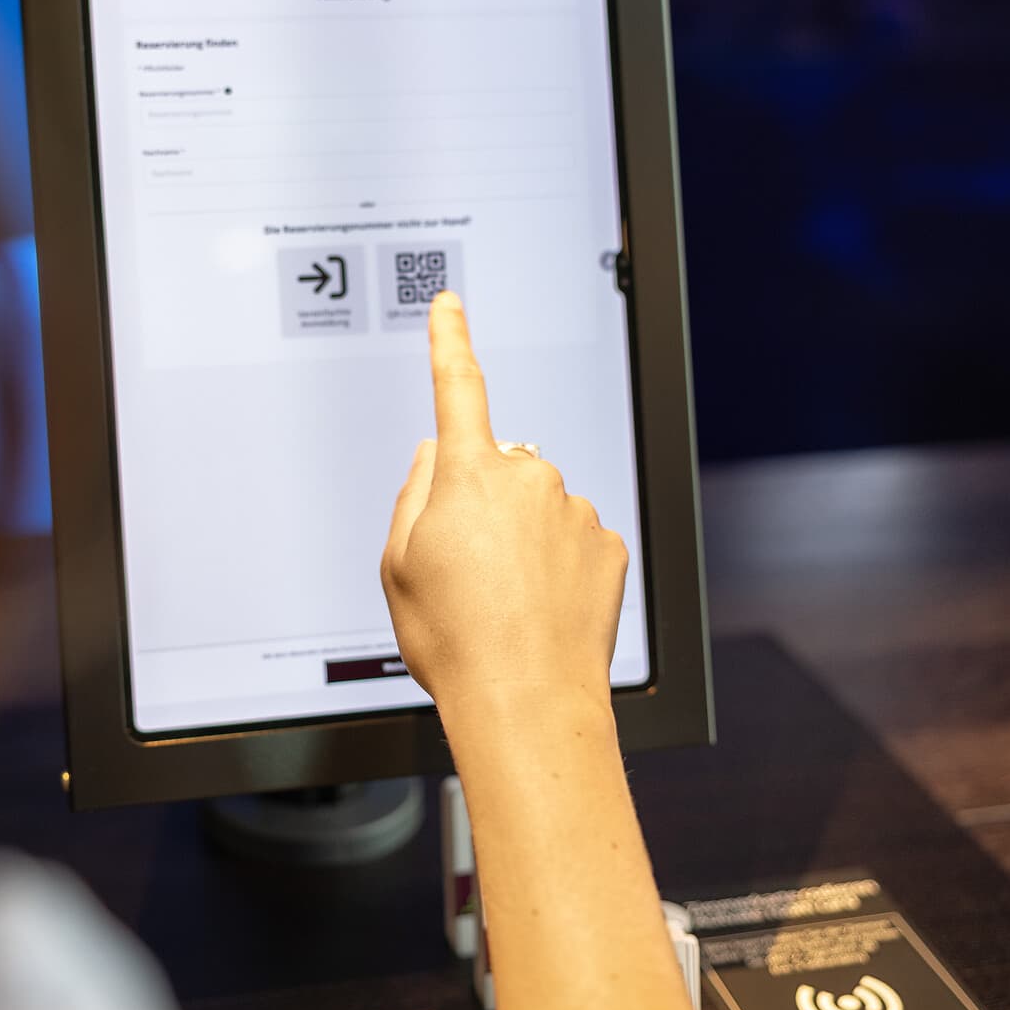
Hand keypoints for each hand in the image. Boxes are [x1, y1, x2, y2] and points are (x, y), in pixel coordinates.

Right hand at [380, 292, 628, 726]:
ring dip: (525, 540)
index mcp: (469, 475)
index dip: (450, 341)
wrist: (527, 703)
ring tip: (506, 602)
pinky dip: (560, 567)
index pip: (457, 387)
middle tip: (467, 571)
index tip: (449, 306)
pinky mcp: (610, 544)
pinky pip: (576, 540)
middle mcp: (530, 478)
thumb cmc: (455, 641)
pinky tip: (543, 608)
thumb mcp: (399, 566)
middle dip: (485, 504)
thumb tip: (437, 457)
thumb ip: (414, 495)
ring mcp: (576, 510)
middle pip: (500, 470)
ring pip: (541, 509)